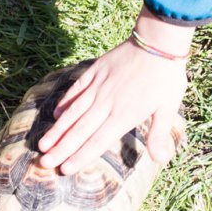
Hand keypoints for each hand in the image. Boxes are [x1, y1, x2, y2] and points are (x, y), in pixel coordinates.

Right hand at [38, 8, 193, 174]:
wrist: (158, 41)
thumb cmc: (166, 76)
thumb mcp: (168, 108)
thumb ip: (159, 134)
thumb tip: (160, 159)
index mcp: (124, 115)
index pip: (98, 141)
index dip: (81, 156)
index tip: (65, 169)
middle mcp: (107, 103)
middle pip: (80, 130)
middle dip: (61, 148)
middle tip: (44, 163)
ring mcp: (98, 86)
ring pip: (74, 112)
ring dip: (58, 129)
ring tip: (43, 144)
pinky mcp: (95, 71)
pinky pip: (77, 89)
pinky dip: (66, 102)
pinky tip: (56, 114)